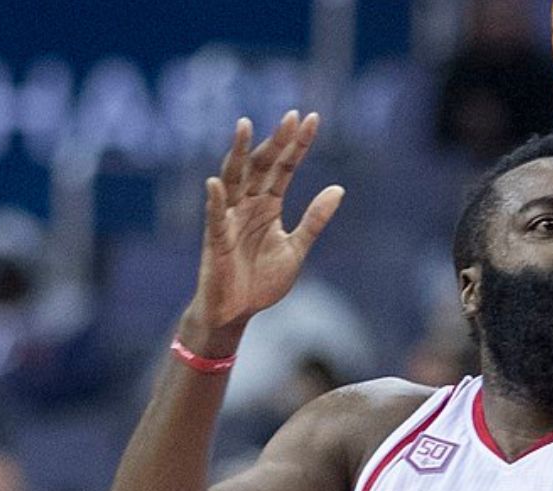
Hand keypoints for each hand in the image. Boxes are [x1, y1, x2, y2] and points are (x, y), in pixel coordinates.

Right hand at [188, 111, 343, 331]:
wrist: (237, 312)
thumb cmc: (261, 281)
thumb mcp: (296, 248)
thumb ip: (314, 220)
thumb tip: (338, 188)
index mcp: (268, 206)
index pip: (284, 168)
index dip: (297, 145)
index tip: (312, 118)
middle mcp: (248, 205)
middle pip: (263, 166)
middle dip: (276, 142)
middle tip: (291, 117)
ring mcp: (230, 220)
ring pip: (234, 179)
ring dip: (238, 154)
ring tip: (244, 126)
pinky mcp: (216, 240)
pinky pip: (214, 217)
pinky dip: (215, 200)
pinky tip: (217, 183)